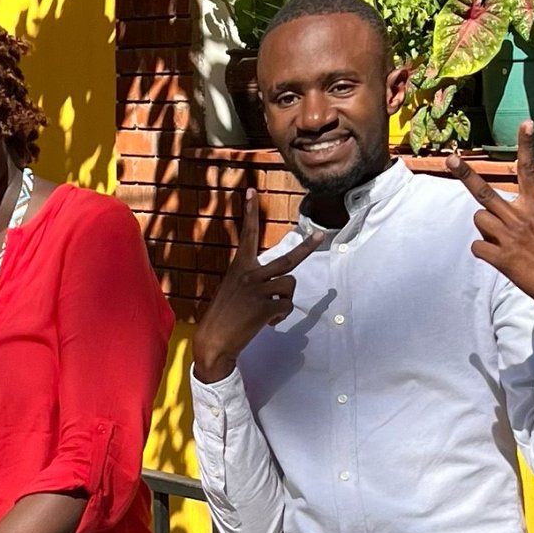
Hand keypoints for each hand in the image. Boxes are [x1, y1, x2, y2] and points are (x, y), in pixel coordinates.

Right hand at [193, 190, 322, 382]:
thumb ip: (252, 282)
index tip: (251, 191)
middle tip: (320, 234)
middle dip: (307, 246)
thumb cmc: (223, 317)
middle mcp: (249, 274)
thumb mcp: (233, 290)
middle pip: (288, 258)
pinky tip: (265, 323)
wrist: (213, 341)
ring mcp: (258, 290)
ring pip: (289, 286)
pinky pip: (286, 307)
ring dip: (284, 301)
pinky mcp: (264, 307)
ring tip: (269, 312)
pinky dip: (279, 317)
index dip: (250, 212)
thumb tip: (276, 289)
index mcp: (239, 267)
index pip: (247, 234)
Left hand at [445, 120, 533, 306]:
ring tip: (506, 235)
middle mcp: (520, 220)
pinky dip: (483, 249)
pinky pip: (477, 247)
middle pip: (484, 192)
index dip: (527, 145)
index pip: (530, 169)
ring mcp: (507, 240)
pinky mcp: (500, 260)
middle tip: (450, 159)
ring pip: (480, 220)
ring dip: (486, 224)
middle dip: (465, 174)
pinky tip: (498, 253)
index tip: (526, 123)